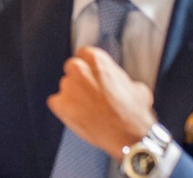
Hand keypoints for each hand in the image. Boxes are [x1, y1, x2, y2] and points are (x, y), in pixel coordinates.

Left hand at [47, 46, 156, 160]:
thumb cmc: (134, 114)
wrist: (129, 138)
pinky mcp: (59, 105)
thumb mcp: (136, 87)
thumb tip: (118, 82)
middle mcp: (79, 69)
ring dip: (74, 95)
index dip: (90, 67)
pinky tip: (79, 116)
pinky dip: (64, 109)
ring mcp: (67, 87)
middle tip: (92, 93)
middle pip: (73, 68)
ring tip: (89, 109)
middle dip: (80, 79)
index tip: (94, 75)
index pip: (84, 54)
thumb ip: (119, 78)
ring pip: (66, 86)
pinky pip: (56, 103)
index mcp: (96, 60)